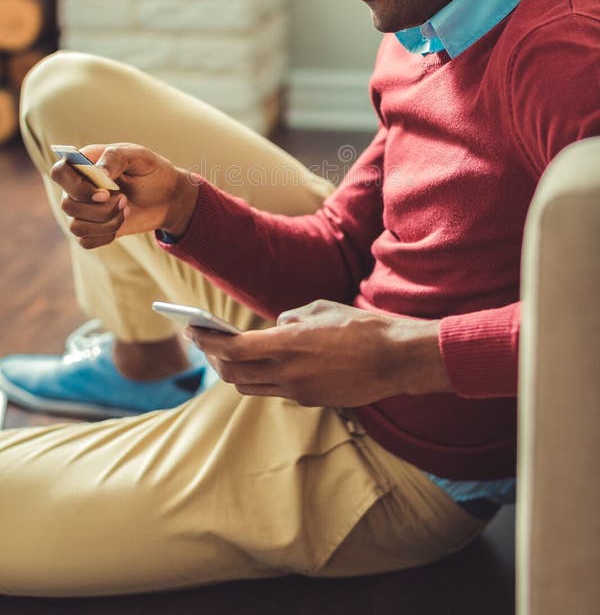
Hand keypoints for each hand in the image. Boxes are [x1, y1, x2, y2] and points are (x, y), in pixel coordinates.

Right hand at [51, 143, 197, 248]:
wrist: (167, 197)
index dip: (76, 186)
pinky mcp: (91, 229)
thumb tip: (98, 173)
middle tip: (124, 199)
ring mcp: (82, 209)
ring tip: (126, 210)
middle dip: (100, 208)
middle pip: (67, 204)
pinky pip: (85, 241)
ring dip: (106, 222)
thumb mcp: (140, 156)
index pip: (59, 172)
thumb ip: (116, 157)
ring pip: (75, 226)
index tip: (104, 192)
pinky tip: (121, 222)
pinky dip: (106, 235)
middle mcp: (77, 187)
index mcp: (84, 163)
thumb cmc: (151, 172)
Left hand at [186, 299, 450, 406]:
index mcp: (288, 344)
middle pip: (234, 372)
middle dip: (213, 357)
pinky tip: (265, 364)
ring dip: (234, 372)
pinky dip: (263, 378)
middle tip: (205, 343)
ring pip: (251, 387)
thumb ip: (291, 318)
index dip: (206, 341)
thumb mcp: (321, 309)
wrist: (397, 360)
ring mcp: (299, 391)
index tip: (191, 330)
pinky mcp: (312, 401)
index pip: (232, 348)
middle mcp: (288, 373)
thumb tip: (276, 327)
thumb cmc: (361, 326)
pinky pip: (276, 391)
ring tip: (228, 356)